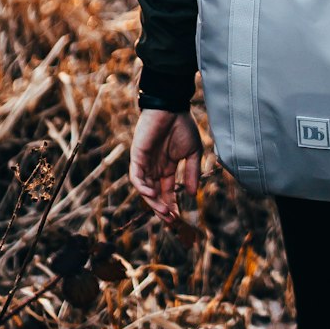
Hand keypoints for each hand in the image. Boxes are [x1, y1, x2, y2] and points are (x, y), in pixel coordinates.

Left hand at [131, 105, 201, 219]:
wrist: (172, 108)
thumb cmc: (182, 126)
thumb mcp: (193, 153)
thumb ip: (191, 173)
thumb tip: (191, 194)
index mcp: (167, 167)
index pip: (167, 192)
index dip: (171, 205)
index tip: (177, 219)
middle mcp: (154, 168)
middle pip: (155, 194)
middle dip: (161, 208)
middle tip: (170, 220)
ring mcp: (145, 163)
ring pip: (145, 189)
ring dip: (153, 201)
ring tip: (163, 211)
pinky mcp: (137, 156)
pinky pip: (136, 176)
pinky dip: (142, 186)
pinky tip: (152, 193)